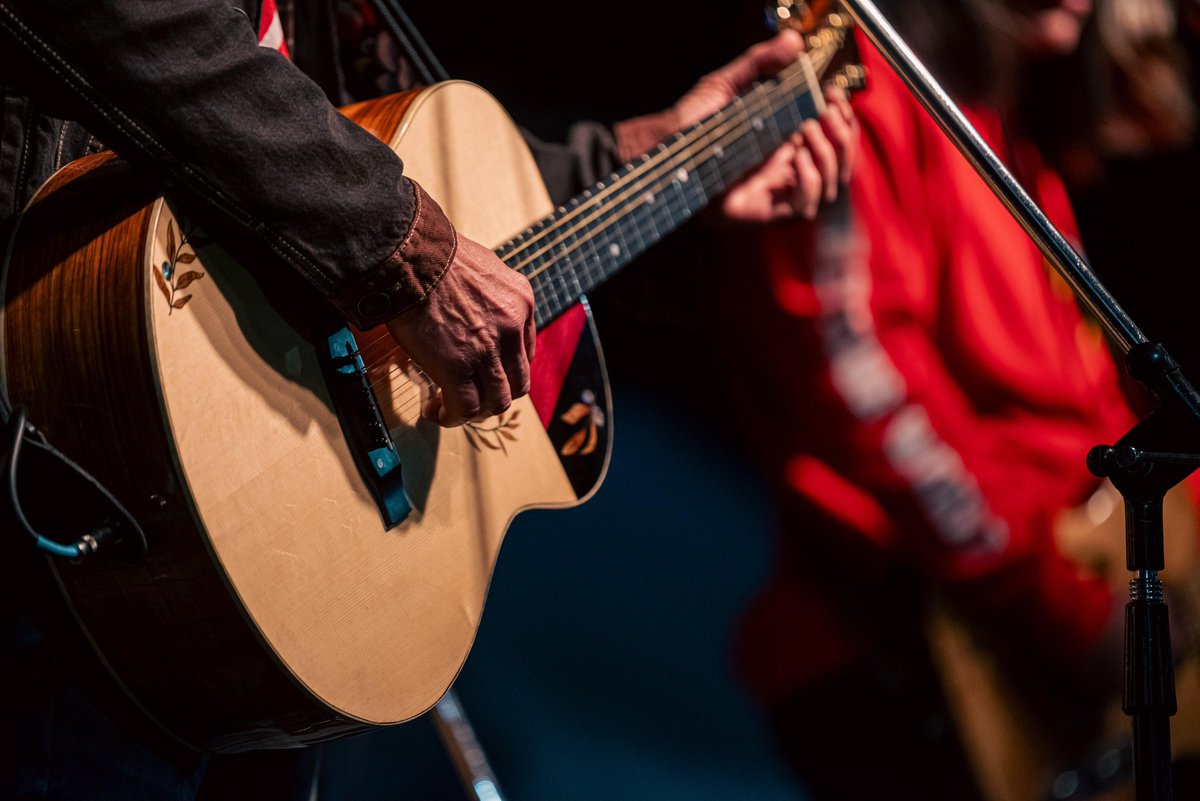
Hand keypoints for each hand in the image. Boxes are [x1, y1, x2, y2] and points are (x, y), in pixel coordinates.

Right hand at [386, 235, 534, 426]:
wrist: (409, 255)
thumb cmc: (432, 255)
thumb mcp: (482, 267)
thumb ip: (488, 294)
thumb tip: (473, 309)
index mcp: (521, 301)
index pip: (526, 350)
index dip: (505, 368)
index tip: (487, 372)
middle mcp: (512, 327)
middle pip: (519, 381)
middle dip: (496, 393)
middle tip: (473, 394)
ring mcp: (488, 350)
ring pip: (498, 401)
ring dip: (477, 410)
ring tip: (453, 408)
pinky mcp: (458, 366)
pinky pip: (466, 408)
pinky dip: (453, 417)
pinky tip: (436, 411)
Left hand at [614, 29, 858, 221]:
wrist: (664, 152)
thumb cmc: (693, 124)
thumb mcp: (728, 84)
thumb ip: (760, 62)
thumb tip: (795, 40)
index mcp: (787, 139)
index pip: (835, 134)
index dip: (844, 116)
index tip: (833, 94)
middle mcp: (788, 165)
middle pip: (841, 160)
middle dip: (844, 134)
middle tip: (826, 111)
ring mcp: (778, 189)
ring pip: (830, 184)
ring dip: (830, 154)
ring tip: (808, 129)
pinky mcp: (765, 209)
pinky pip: (805, 206)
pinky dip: (811, 181)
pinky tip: (797, 157)